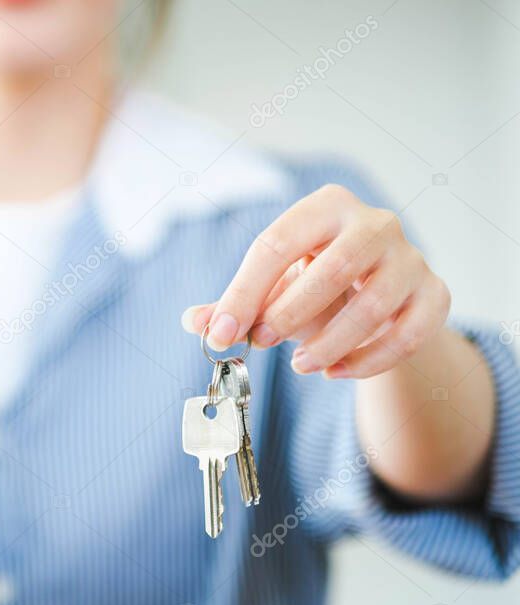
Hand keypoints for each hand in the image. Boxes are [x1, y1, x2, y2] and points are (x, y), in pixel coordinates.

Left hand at [182, 184, 450, 378]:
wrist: (381, 296)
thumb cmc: (316, 284)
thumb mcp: (273, 287)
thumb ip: (234, 303)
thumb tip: (194, 322)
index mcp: (324, 207)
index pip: (276, 244)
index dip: (244, 293)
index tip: (223, 335)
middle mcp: (375, 222)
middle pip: (333, 268)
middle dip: (290, 313)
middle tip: (263, 342)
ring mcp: (411, 257)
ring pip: (373, 305)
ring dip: (329, 342)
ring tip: (300, 365)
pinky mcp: (435, 295)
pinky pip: (406, 335)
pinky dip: (368, 361)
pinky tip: (335, 372)